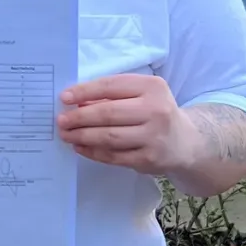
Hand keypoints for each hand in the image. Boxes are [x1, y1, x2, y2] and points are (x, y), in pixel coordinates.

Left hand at [57, 74, 193, 175]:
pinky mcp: (149, 159)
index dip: (84, 91)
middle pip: (108, 113)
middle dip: (79, 117)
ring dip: (83, 136)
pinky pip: (114, 156)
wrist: (185, 142)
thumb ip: (113, 95)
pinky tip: (81, 148)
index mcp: (152, 87)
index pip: (111, 86)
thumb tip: (76, 102)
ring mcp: (154, 137)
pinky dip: (93, 152)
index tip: (64, 98)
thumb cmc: (154, 112)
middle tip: (61, 121)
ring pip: (109, 137)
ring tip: (66, 135)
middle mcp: (156, 110)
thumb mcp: (141, 95)